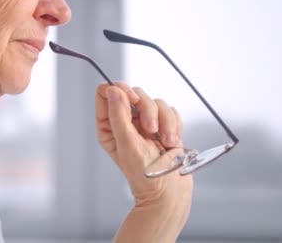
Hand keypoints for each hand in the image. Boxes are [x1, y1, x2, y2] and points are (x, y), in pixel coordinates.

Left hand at [95, 82, 192, 210]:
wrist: (170, 191)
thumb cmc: (144, 175)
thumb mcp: (127, 144)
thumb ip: (118, 115)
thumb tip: (113, 90)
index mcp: (109, 125)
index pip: (107, 92)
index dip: (121, 90)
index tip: (134, 101)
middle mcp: (126, 121)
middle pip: (135, 93)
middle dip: (148, 110)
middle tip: (151, 130)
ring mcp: (146, 123)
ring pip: (156, 101)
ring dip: (165, 122)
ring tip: (166, 143)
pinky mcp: (164, 125)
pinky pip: (171, 111)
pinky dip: (174, 125)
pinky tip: (172, 143)